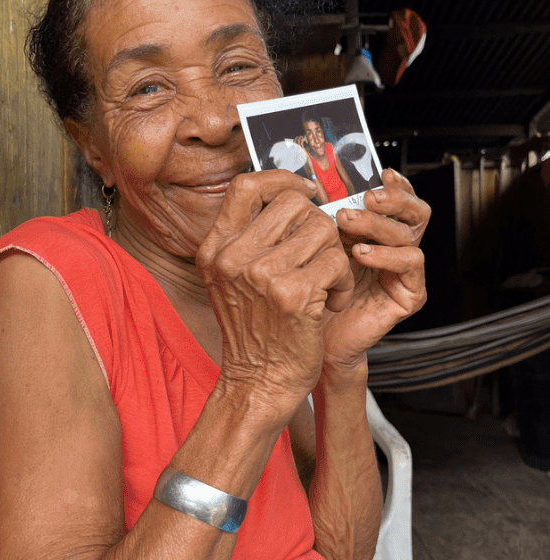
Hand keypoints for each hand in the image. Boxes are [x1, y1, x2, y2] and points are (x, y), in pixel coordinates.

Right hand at [196, 170, 354, 423]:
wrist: (258, 380)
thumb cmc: (254, 329)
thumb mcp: (232, 278)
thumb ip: (249, 237)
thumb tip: (290, 195)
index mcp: (215, 248)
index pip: (246, 186)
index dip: (282, 179)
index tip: (304, 191)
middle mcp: (233, 257)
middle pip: (295, 204)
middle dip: (318, 226)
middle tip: (317, 256)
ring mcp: (261, 275)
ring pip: (323, 231)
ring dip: (334, 258)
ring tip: (323, 284)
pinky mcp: (294, 294)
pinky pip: (337, 263)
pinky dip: (343, 283)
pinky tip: (330, 302)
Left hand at [322, 169, 428, 371]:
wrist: (308, 339)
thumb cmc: (306, 292)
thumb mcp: (311, 248)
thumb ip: (320, 221)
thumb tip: (311, 186)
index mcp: (377, 234)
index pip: (398, 201)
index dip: (395, 185)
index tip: (379, 172)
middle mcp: (396, 249)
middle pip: (415, 212)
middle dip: (393, 200)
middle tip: (365, 197)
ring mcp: (405, 273)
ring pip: (408, 235)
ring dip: (377, 225)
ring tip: (346, 223)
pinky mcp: (409, 295)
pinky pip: (410, 265)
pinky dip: (386, 255)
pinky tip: (360, 253)